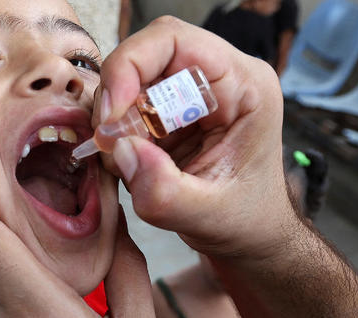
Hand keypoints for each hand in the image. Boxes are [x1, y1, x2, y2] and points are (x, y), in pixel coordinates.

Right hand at [94, 17, 297, 259]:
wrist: (250, 236)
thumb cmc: (246, 221)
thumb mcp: (209, 216)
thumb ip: (166, 193)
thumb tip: (121, 153)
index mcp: (245, 86)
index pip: (176, 41)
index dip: (131, 66)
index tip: (111, 115)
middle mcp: (220, 78)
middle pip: (146, 54)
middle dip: (116, 97)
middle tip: (108, 144)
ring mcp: (192, 93)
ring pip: (131, 80)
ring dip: (114, 120)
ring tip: (124, 163)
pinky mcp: (172, 111)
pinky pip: (128, 106)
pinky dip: (116, 134)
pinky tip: (130, 163)